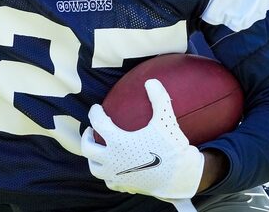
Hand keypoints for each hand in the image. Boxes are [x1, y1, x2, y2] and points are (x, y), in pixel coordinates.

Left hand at [80, 79, 203, 200]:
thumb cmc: (172, 148)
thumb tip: (151, 81)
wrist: (181, 178)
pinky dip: (108, 174)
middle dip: (87, 137)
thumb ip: (159, 99)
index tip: (96, 108)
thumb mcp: (166, 120)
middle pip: (88, 148)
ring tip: (98, 149)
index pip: (98, 123)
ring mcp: (117, 175)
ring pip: (95, 168)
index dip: (95, 113)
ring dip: (93, 158)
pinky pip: (110, 181)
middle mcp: (112, 160)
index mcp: (118, 142)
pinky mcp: (124, 186)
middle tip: (92, 130)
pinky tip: (114, 168)